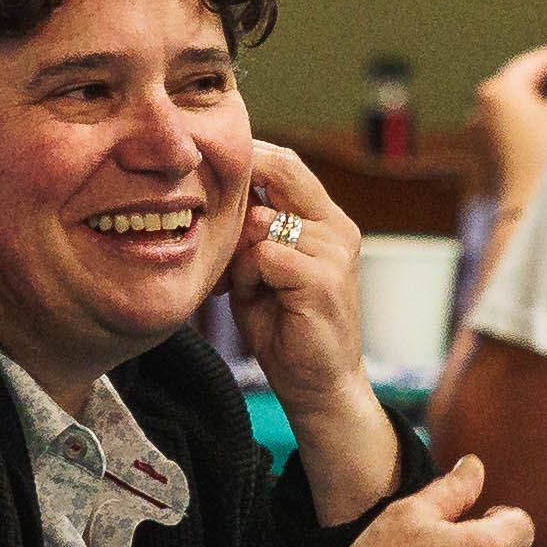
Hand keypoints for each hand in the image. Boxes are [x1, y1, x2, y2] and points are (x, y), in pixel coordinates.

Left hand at [220, 139, 368, 392]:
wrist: (318, 385)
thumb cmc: (285, 327)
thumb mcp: (262, 269)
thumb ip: (251, 231)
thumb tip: (213, 192)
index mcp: (327, 221)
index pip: (286, 164)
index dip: (246, 161)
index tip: (209, 184)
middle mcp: (337, 228)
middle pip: (281, 171)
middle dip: (238, 196)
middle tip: (220, 236)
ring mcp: (335, 251)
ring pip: (261, 222)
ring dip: (239, 253)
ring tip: (240, 283)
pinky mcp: (323, 279)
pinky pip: (264, 256)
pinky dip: (246, 276)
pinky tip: (250, 297)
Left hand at [470, 40, 546, 210]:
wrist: (527, 205)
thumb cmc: (545, 157)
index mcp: (499, 88)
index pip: (536, 60)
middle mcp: (486, 101)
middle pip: (526, 75)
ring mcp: (485, 120)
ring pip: (521, 93)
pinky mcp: (492, 138)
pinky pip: (516, 110)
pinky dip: (537, 104)